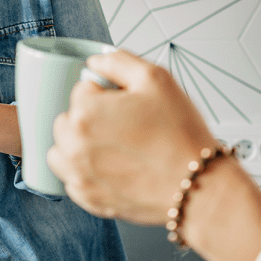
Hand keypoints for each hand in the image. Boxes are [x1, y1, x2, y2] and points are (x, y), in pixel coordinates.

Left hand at [47, 50, 220, 224]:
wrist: (198, 185)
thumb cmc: (181, 136)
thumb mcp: (155, 79)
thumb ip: (118, 61)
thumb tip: (96, 62)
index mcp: (86, 112)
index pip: (82, 89)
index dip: (108, 93)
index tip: (128, 105)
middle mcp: (74, 145)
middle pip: (68, 119)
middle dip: (90, 117)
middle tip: (124, 125)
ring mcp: (79, 175)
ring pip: (62, 151)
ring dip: (79, 145)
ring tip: (113, 146)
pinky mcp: (89, 199)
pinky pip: (73, 179)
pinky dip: (86, 173)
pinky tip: (113, 168)